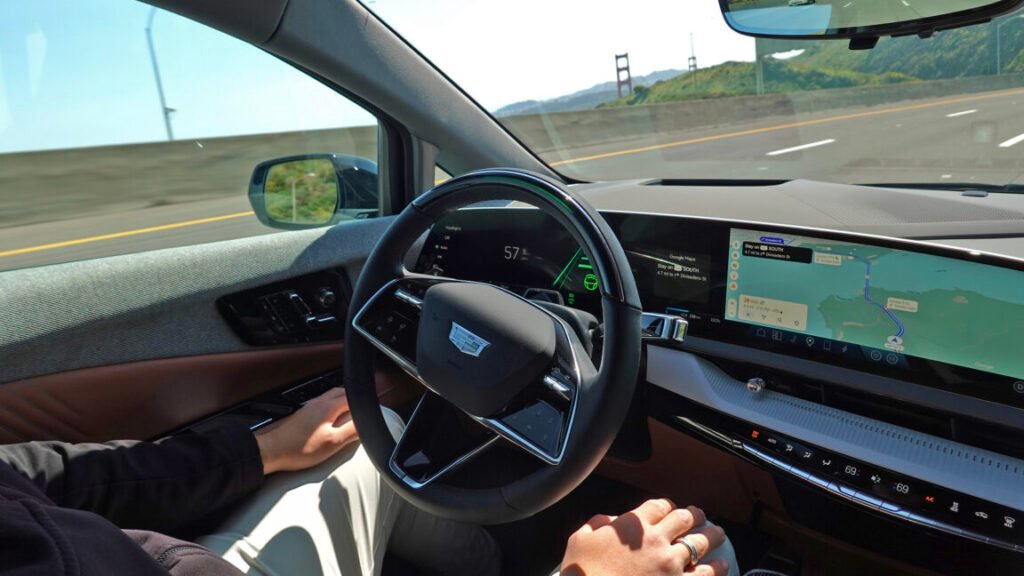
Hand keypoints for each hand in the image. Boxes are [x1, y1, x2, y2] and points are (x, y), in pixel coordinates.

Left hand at [254, 387, 357, 474]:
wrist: (272, 451)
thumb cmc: (299, 449)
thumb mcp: (332, 443)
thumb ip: (351, 432)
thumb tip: (367, 424)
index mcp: (328, 407)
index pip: (353, 397)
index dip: (365, 403)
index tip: (373, 410)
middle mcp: (319, 402)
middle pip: (342, 392)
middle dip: (355, 399)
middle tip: (363, 410)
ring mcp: (309, 407)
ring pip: (331, 397)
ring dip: (343, 402)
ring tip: (350, 415)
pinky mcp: (303, 415)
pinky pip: (323, 404)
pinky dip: (333, 408)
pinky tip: (332, 421)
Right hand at [560, 499, 728, 575]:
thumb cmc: (582, 575)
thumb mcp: (579, 541)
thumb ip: (595, 525)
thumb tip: (606, 521)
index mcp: (633, 526)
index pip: (658, 506)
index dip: (667, 505)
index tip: (670, 509)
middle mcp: (656, 540)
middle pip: (685, 519)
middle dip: (695, 515)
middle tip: (700, 516)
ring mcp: (670, 565)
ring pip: (701, 543)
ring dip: (712, 536)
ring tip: (718, 534)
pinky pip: (706, 574)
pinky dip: (717, 568)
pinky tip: (722, 566)